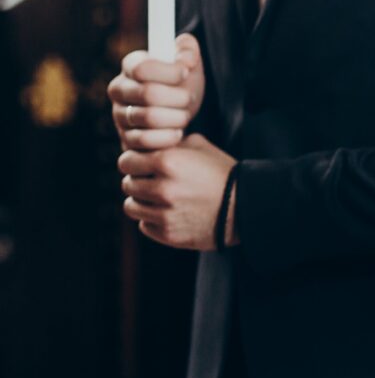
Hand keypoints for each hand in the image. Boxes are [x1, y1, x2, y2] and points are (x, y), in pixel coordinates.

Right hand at [108, 34, 204, 150]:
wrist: (180, 112)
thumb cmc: (182, 83)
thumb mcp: (189, 62)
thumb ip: (188, 49)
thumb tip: (185, 59)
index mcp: (131, 65)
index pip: (143, 68)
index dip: (171, 72)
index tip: (186, 72)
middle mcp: (118, 89)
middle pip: (149, 94)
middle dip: (178, 97)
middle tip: (189, 98)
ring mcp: (119, 115)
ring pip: (149, 118)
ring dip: (177, 117)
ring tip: (184, 115)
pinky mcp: (126, 139)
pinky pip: (146, 140)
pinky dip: (168, 137)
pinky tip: (177, 132)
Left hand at [119, 134, 236, 250]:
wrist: (246, 205)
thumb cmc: (223, 172)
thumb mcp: (201, 147)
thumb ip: (173, 144)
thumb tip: (154, 143)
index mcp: (167, 161)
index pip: (126, 161)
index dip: (133, 161)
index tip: (140, 164)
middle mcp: (162, 188)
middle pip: (128, 184)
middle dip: (138, 181)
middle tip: (151, 182)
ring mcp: (164, 214)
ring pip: (131, 207)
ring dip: (141, 202)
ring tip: (157, 199)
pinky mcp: (168, 234)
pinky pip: (144, 226)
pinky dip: (152, 220)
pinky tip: (168, 213)